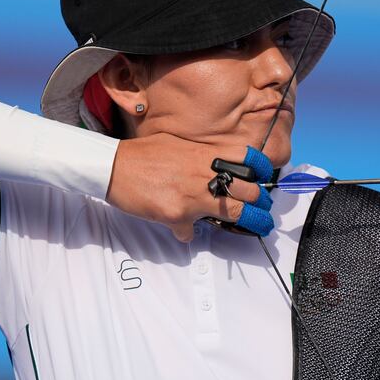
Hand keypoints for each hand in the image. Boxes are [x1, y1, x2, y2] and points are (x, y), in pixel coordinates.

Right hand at [106, 132, 269, 241]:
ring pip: (236, 213)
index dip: (262, 172)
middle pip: (250, 191)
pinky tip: (182, 230)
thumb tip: (214, 170)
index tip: (264, 180)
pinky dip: (187, 233)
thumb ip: (201, 159)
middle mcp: (206, 173)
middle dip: (260, 203)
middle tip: (262, 209)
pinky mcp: (178, 214)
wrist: (116, 166)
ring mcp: (194, 195)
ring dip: (249, 222)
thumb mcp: (180, 146)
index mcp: (208, 154)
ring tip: (256, 226)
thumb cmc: (145, 155)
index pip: (250, 160)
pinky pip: (191, 232)